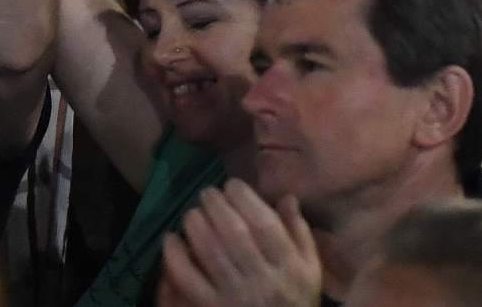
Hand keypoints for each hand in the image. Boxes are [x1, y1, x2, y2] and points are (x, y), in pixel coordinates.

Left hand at [158, 182, 320, 306]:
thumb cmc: (295, 297)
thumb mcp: (309, 268)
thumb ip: (299, 232)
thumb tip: (286, 196)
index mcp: (289, 267)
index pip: (264, 224)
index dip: (244, 198)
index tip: (232, 185)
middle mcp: (263, 280)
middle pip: (234, 232)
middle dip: (216, 205)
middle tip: (207, 194)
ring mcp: (235, 295)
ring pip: (210, 251)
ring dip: (196, 224)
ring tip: (193, 213)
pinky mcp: (211, 306)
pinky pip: (188, 278)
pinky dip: (175, 255)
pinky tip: (172, 238)